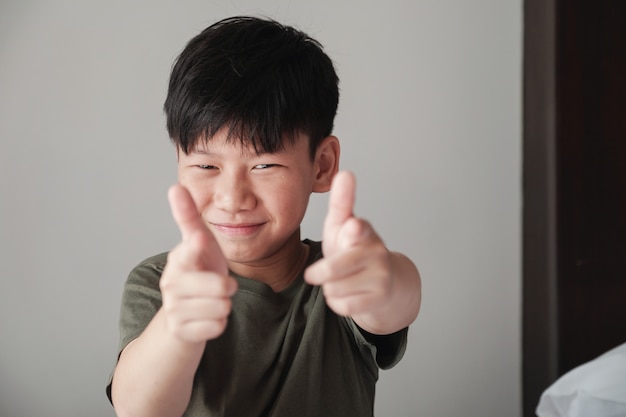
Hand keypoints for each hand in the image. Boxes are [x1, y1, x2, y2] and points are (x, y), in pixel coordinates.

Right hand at [159, 184, 236, 342]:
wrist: (180, 317)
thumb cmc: (196, 273)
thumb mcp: (197, 244)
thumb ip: (189, 217)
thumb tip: (175, 185)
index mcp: (179, 258)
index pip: (192, 249)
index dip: (198, 246)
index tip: (199, 240)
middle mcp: (172, 283)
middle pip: (220, 286)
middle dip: (228, 287)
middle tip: (220, 285)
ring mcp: (174, 308)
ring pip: (222, 308)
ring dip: (224, 306)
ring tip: (212, 301)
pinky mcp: (181, 332)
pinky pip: (217, 327)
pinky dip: (218, 324)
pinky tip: (206, 318)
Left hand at [305, 171, 392, 316]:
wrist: (387, 284)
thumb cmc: (354, 250)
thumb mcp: (343, 226)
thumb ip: (341, 203)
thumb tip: (345, 173)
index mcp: (363, 230)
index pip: (357, 229)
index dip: (352, 231)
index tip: (352, 226)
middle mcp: (376, 251)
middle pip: (334, 268)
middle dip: (319, 273)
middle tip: (312, 275)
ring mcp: (380, 275)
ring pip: (334, 288)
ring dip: (329, 288)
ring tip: (339, 281)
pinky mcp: (380, 298)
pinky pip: (343, 305)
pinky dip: (337, 302)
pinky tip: (346, 295)